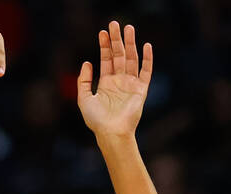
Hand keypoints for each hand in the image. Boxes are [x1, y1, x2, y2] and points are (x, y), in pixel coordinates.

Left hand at [77, 21, 152, 139]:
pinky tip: (146, 46)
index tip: (102, 32)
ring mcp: (131, 85)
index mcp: (106, 83)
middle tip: (114, 24)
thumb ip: (83, 80)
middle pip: (119, 56)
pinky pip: (146, 72)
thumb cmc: (96, 120)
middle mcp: (119, 82)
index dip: (104, 46)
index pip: (106, 59)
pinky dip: (148, 59)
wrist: (111, 132)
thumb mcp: (83, 98)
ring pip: (132, 59)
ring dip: (130, 44)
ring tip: (128, 28)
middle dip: (116, 40)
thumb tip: (87, 62)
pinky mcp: (141, 90)